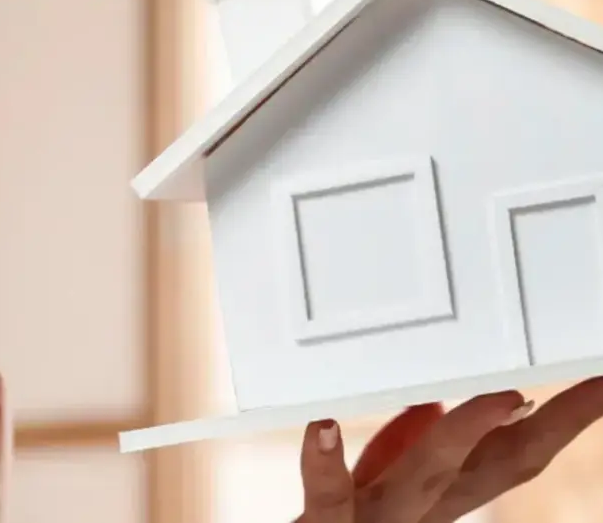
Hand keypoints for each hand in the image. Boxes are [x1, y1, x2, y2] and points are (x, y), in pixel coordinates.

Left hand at [296, 376, 602, 521]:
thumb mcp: (376, 488)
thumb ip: (401, 451)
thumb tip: (430, 404)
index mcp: (431, 501)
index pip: (504, 458)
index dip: (553, 424)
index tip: (594, 388)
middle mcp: (415, 513)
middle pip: (493, 468)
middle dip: (551, 429)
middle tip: (596, 388)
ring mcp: (373, 521)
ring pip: (423, 478)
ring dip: (463, 436)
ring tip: (503, 397)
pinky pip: (326, 499)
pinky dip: (323, 465)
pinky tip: (324, 427)